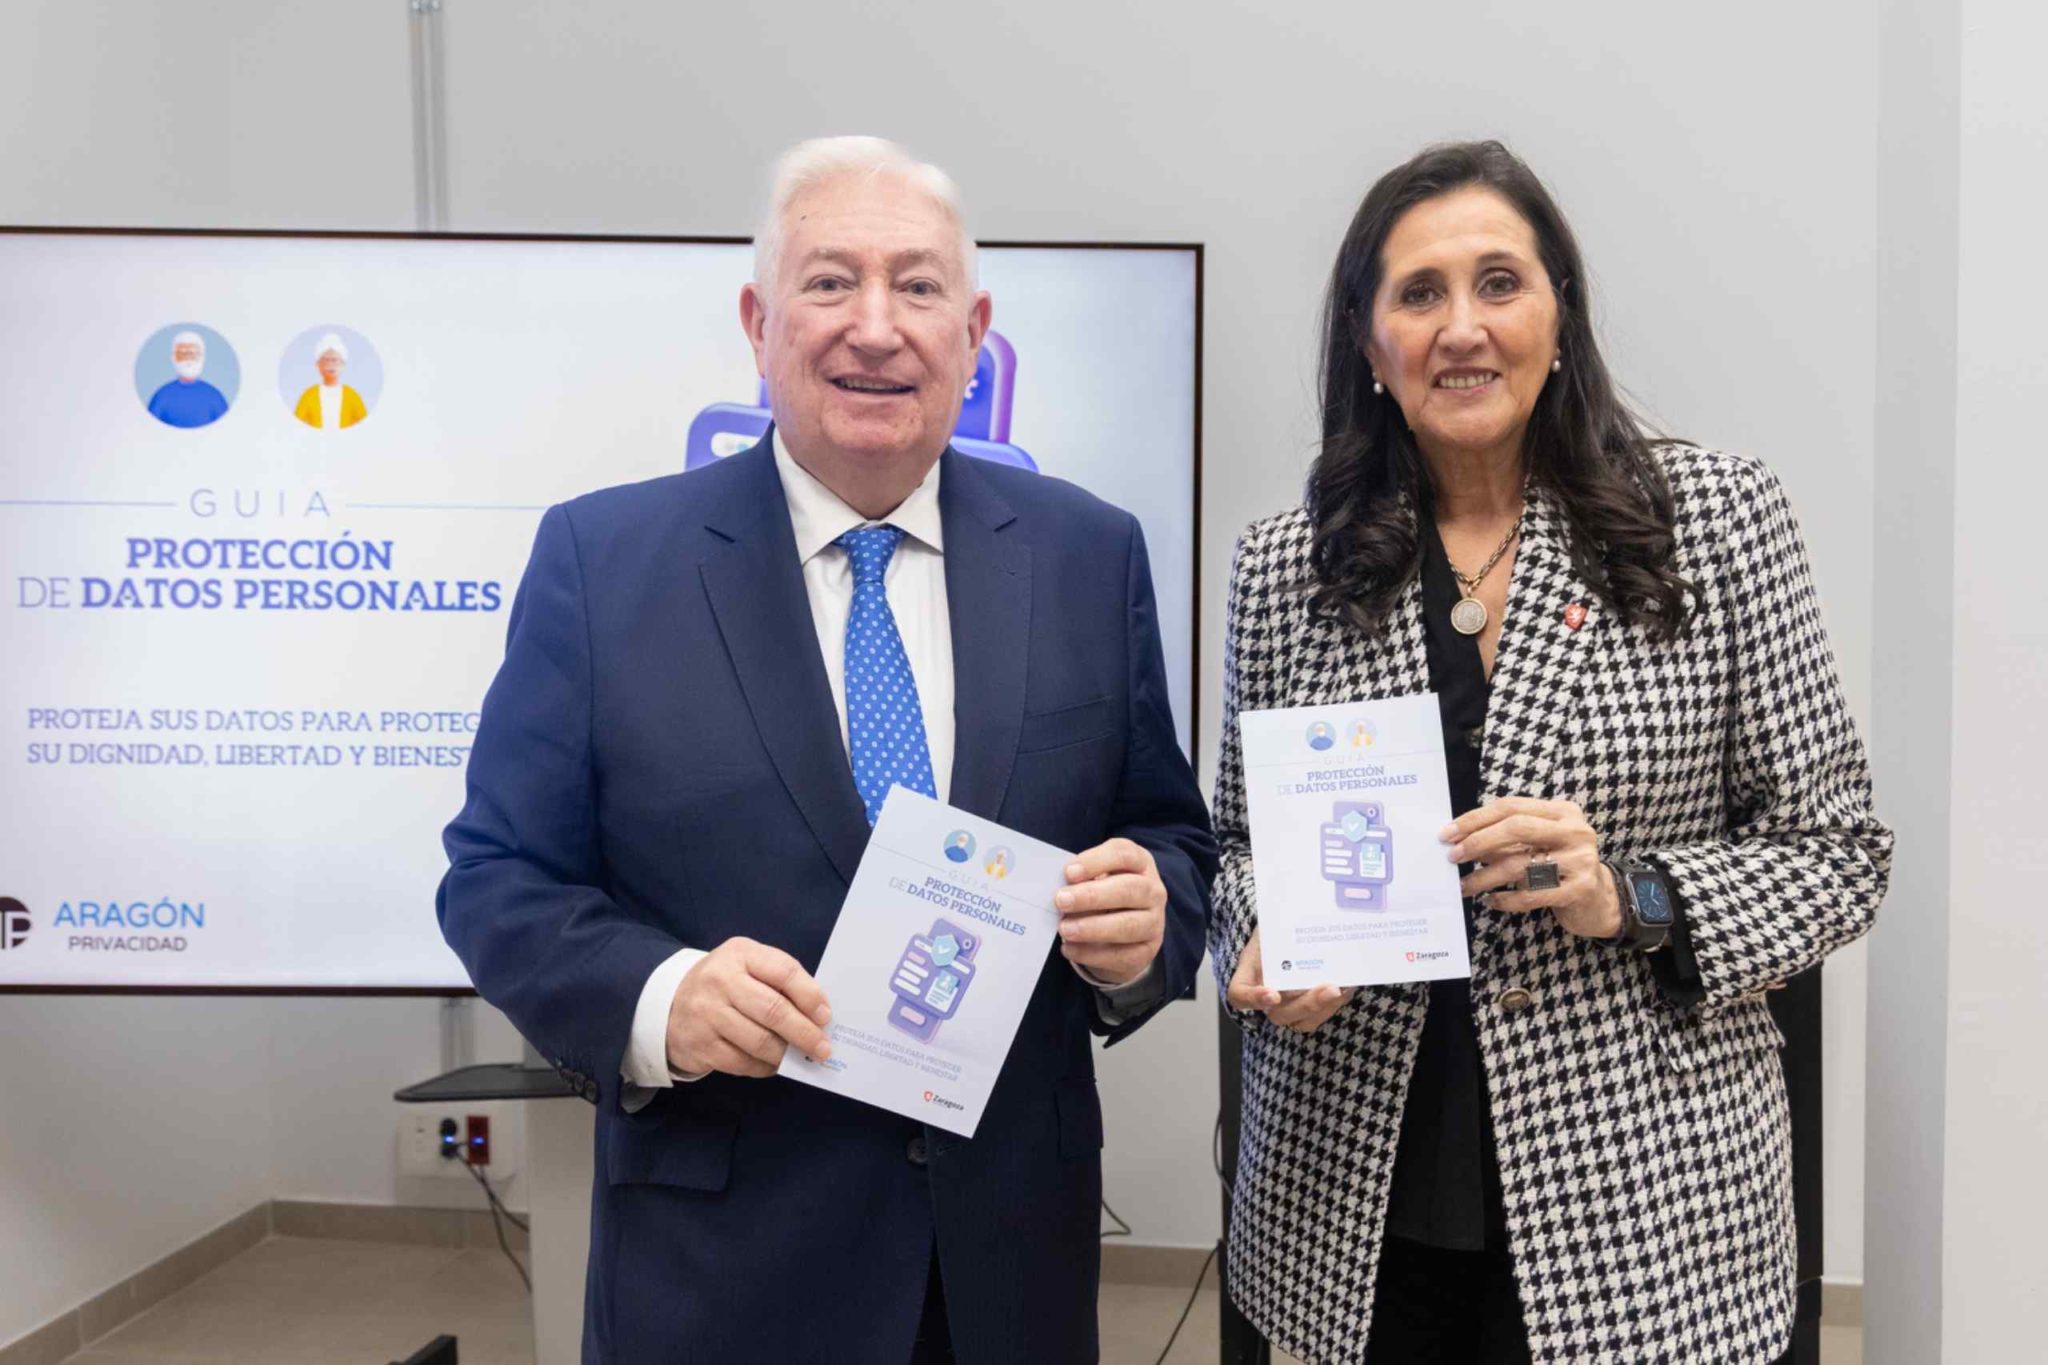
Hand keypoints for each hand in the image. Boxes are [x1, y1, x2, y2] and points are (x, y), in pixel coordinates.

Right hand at [666, 936, 832, 1078]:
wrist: (669, 1004)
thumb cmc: (724, 984)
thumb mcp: (747, 966)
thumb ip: (779, 981)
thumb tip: (817, 1015)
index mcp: (740, 954)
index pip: (783, 971)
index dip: (810, 995)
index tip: (825, 1016)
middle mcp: (720, 981)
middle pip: (773, 1010)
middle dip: (804, 1032)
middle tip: (822, 1048)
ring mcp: (707, 1013)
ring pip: (759, 1041)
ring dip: (785, 1054)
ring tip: (800, 1058)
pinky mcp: (700, 1044)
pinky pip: (742, 1062)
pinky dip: (763, 1066)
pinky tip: (773, 1064)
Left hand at [1055, 837, 1166, 986]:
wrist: (1125, 931)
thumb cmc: (1104, 894)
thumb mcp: (1096, 876)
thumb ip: (1080, 877)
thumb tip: (1059, 888)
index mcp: (1140, 863)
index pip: (1124, 855)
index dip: (1096, 861)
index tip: (1068, 872)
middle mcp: (1153, 891)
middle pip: (1129, 889)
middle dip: (1092, 896)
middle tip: (1061, 901)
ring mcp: (1153, 923)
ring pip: (1128, 926)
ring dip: (1092, 928)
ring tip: (1065, 929)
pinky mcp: (1146, 952)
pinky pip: (1121, 956)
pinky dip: (1092, 954)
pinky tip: (1069, 948)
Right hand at [1223, 926, 1355, 1033]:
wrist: (1288, 929)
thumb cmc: (1276, 926)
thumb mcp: (1272, 922)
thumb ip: (1280, 926)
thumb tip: (1301, 916)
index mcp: (1249, 974)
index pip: (1239, 995)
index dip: (1253, 999)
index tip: (1274, 995)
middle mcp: (1266, 996)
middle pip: (1279, 1014)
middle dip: (1307, 1004)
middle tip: (1330, 988)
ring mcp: (1288, 1005)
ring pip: (1302, 1021)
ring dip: (1324, 1008)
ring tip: (1342, 987)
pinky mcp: (1308, 1007)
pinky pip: (1320, 1015)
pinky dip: (1335, 1004)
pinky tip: (1347, 986)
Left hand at [1443, 797, 1622, 940]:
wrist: (1602, 900)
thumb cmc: (1560, 867)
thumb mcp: (1540, 843)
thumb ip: (1508, 837)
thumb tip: (1461, 838)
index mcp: (1562, 811)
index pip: (1511, 806)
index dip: (1476, 818)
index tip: (1449, 832)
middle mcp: (1575, 830)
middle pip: (1516, 828)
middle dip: (1478, 841)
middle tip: (1453, 856)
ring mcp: (1580, 859)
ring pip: (1520, 865)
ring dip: (1484, 877)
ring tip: (1464, 886)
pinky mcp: (1580, 889)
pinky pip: (1531, 894)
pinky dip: (1505, 899)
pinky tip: (1491, 901)